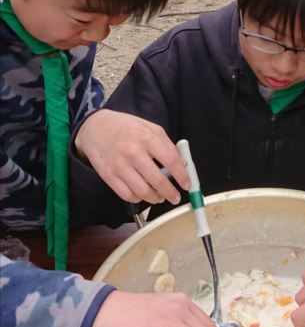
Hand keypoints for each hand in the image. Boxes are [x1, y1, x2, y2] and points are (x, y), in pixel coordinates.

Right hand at [75, 109, 189, 204]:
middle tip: (175, 197)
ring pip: (142, 192)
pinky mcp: (108, 175)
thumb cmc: (125, 128)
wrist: (95, 128)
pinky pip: (127, 195)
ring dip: (155, 198)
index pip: (171, 161)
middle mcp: (133, 152)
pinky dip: (138, 198)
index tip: (187, 185)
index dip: (182, 176)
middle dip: (170, 193)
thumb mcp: (150, 128)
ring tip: (159, 197)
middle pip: (157, 181)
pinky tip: (142, 194)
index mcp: (147, 137)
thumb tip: (182, 165)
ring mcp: (119, 165)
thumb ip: (168, 145)